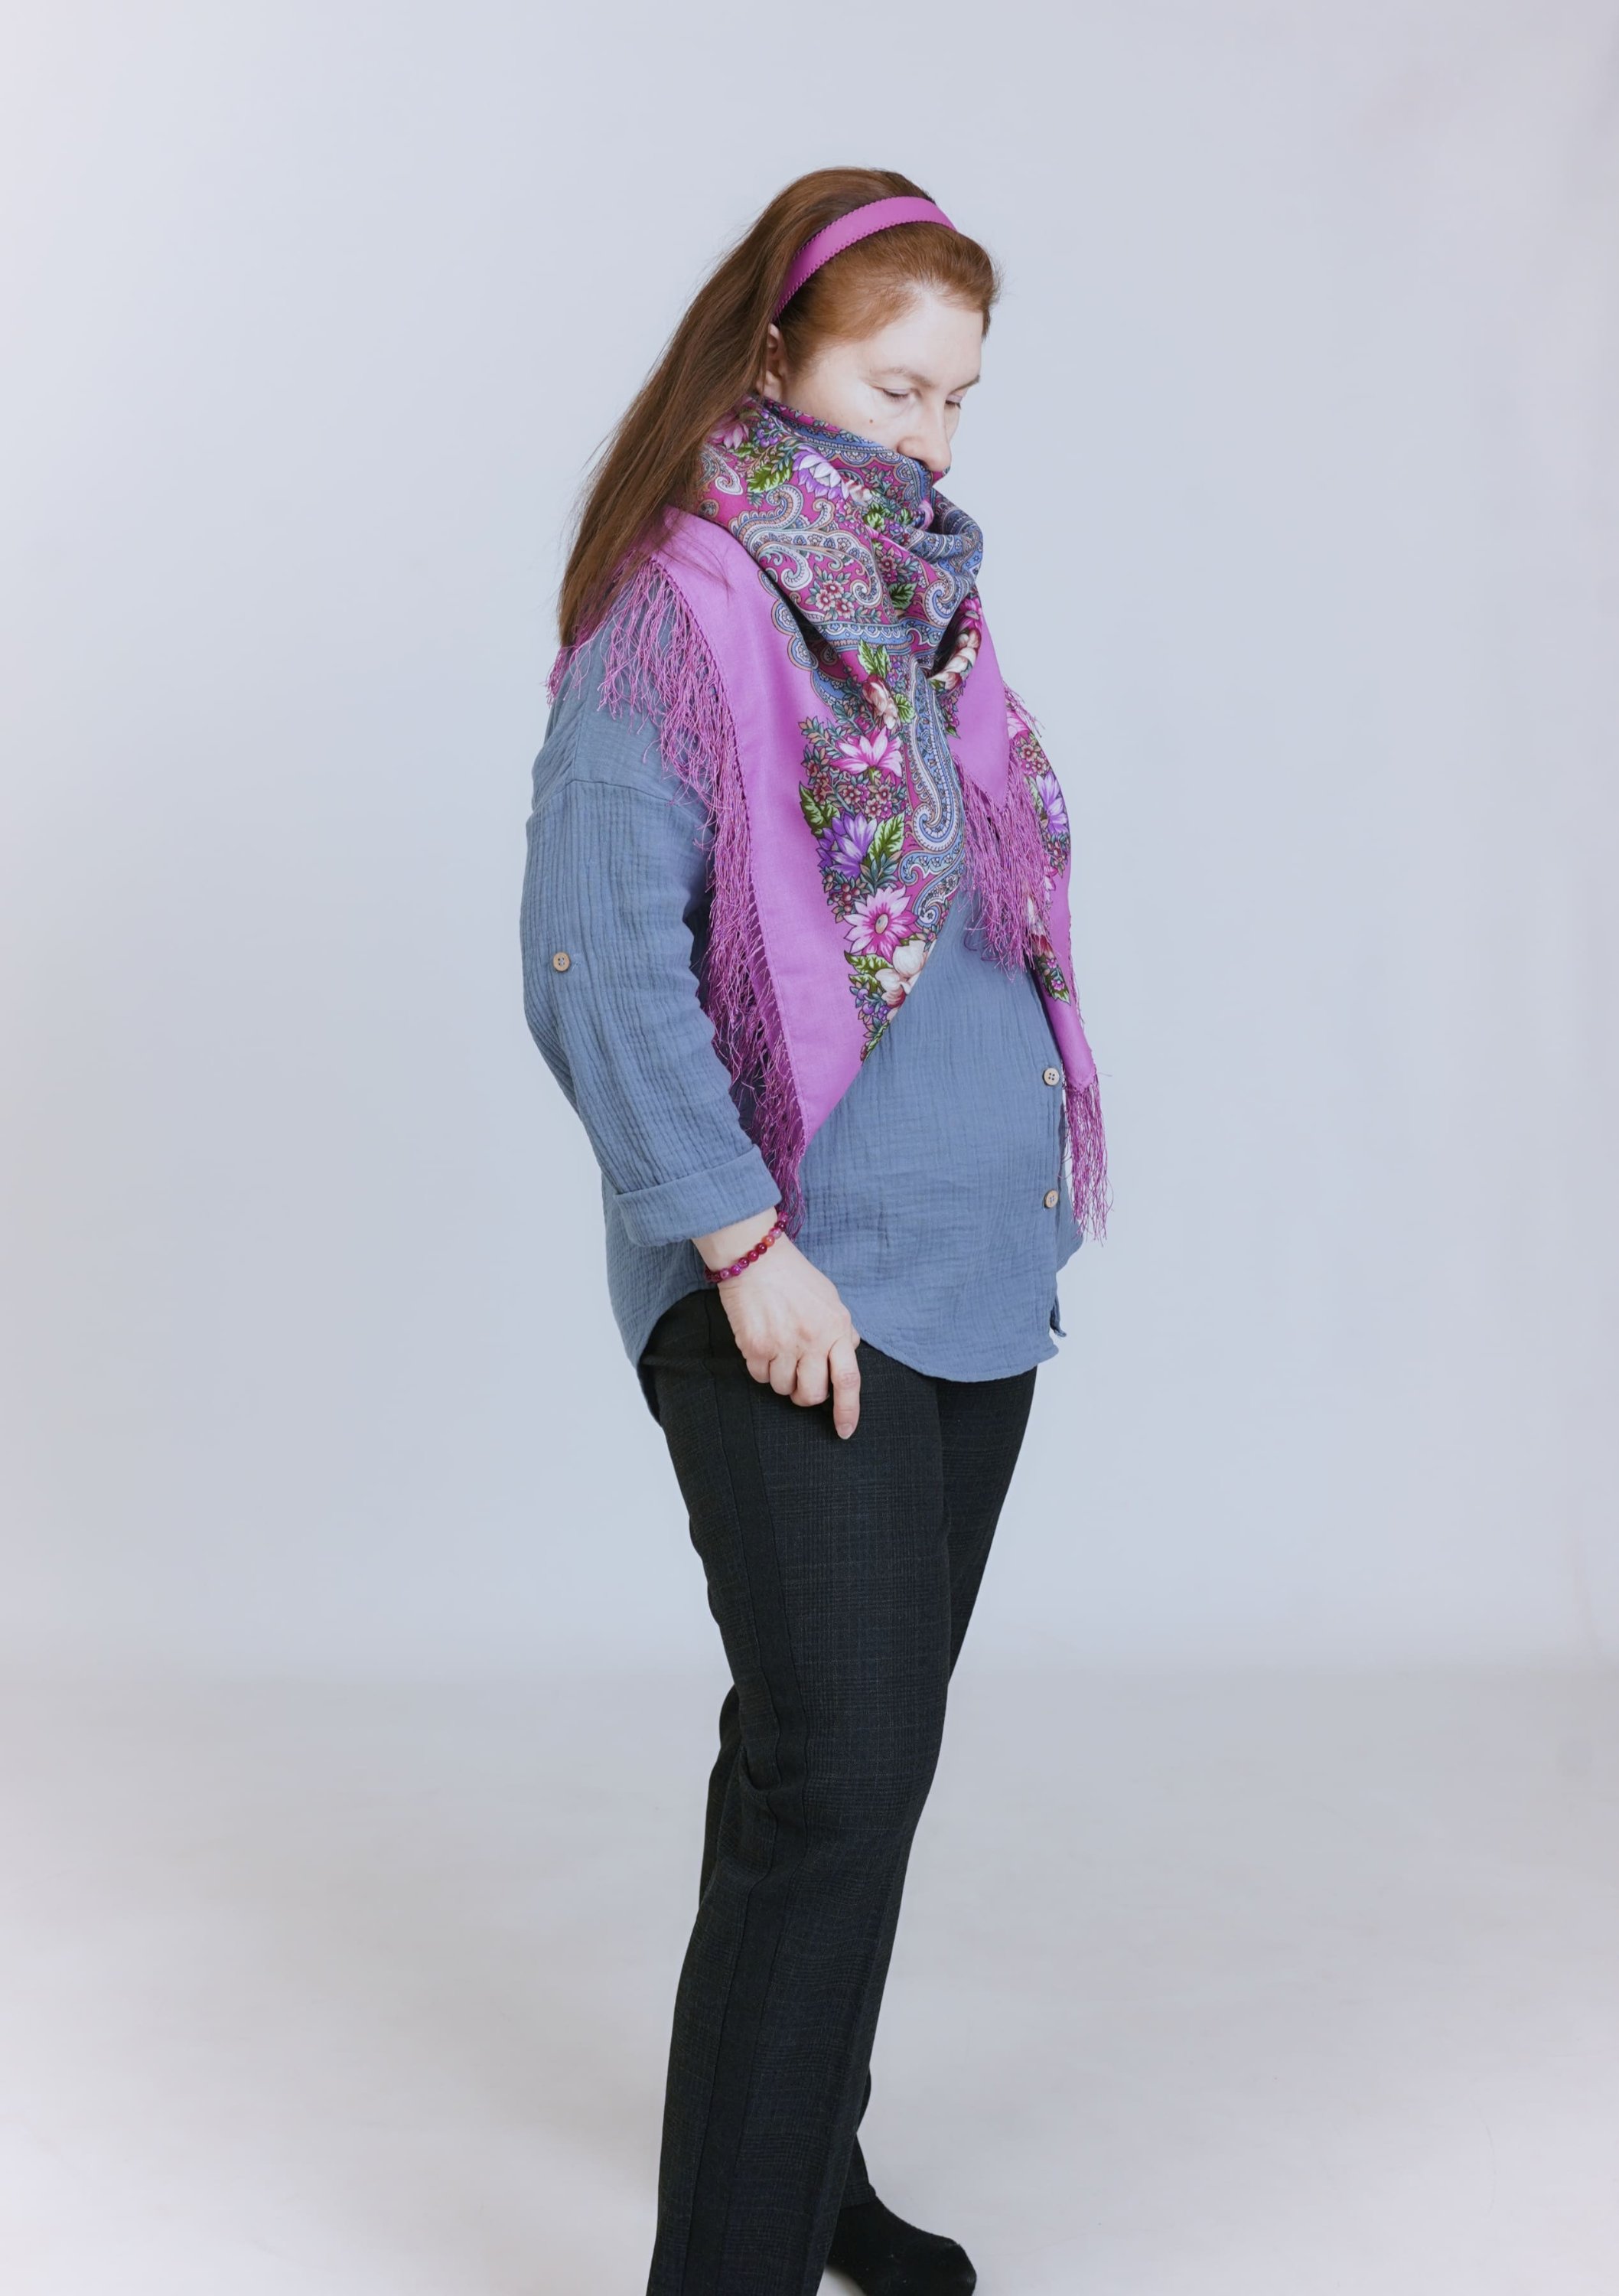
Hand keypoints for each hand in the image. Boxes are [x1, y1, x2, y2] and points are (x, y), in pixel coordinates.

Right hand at [693, 1210, 861, 1437]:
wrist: (756, 1258)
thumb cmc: (795, 1278)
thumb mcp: (830, 1299)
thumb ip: (842, 1329)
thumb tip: (850, 1352)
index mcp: (835, 1328)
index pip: (848, 1380)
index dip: (848, 1410)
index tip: (845, 1431)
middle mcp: (811, 1340)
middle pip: (812, 1395)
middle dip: (805, 1396)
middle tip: (800, 1380)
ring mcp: (782, 1344)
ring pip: (782, 1389)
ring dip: (781, 1379)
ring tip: (779, 1352)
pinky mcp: (755, 1346)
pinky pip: (759, 1377)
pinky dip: (761, 1369)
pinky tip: (763, 1345)